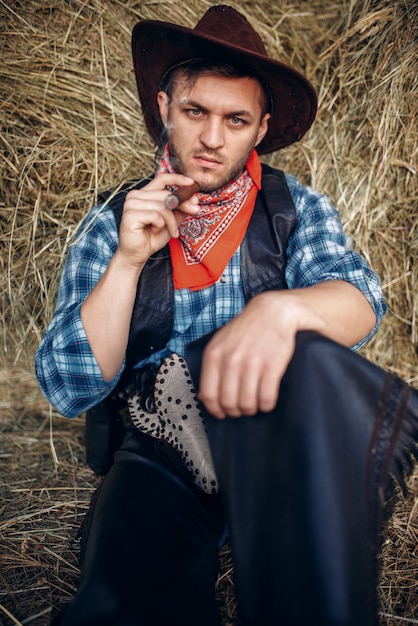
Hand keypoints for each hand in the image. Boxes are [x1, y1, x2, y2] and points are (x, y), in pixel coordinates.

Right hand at [117, 174, 199, 267]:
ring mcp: (131, 204)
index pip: (162, 179)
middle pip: (166, 194)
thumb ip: (181, 209)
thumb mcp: (171, 221)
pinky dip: (161, 226)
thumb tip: (194, 199)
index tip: (192, 183)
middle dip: (184, 204)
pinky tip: (155, 232)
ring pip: (162, 206)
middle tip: (195, 211)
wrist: (137, 255)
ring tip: (172, 232)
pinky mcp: (130, 215)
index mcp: (144, 194)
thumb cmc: (152, 237)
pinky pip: (156, 216)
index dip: (178, 179)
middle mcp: (135, 196)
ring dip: (172, 221)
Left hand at [198, 292, 297, 418]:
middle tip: (241, 408)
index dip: (216, 410)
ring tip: (254, 404)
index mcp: (214, 355)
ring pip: (247, 404)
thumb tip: (204, 396)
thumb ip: (211, 367)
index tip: (222, 413)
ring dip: (251, 409)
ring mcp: (252, 364)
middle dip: (235, 411)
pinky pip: (266, 398)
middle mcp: (231, 360)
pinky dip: (266, 405)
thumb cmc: (246, 329)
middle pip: (229, 403)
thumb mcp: (220, 343)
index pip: (209, 395)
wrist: (272, 313)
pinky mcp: (272, 366)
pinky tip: (266, 401)